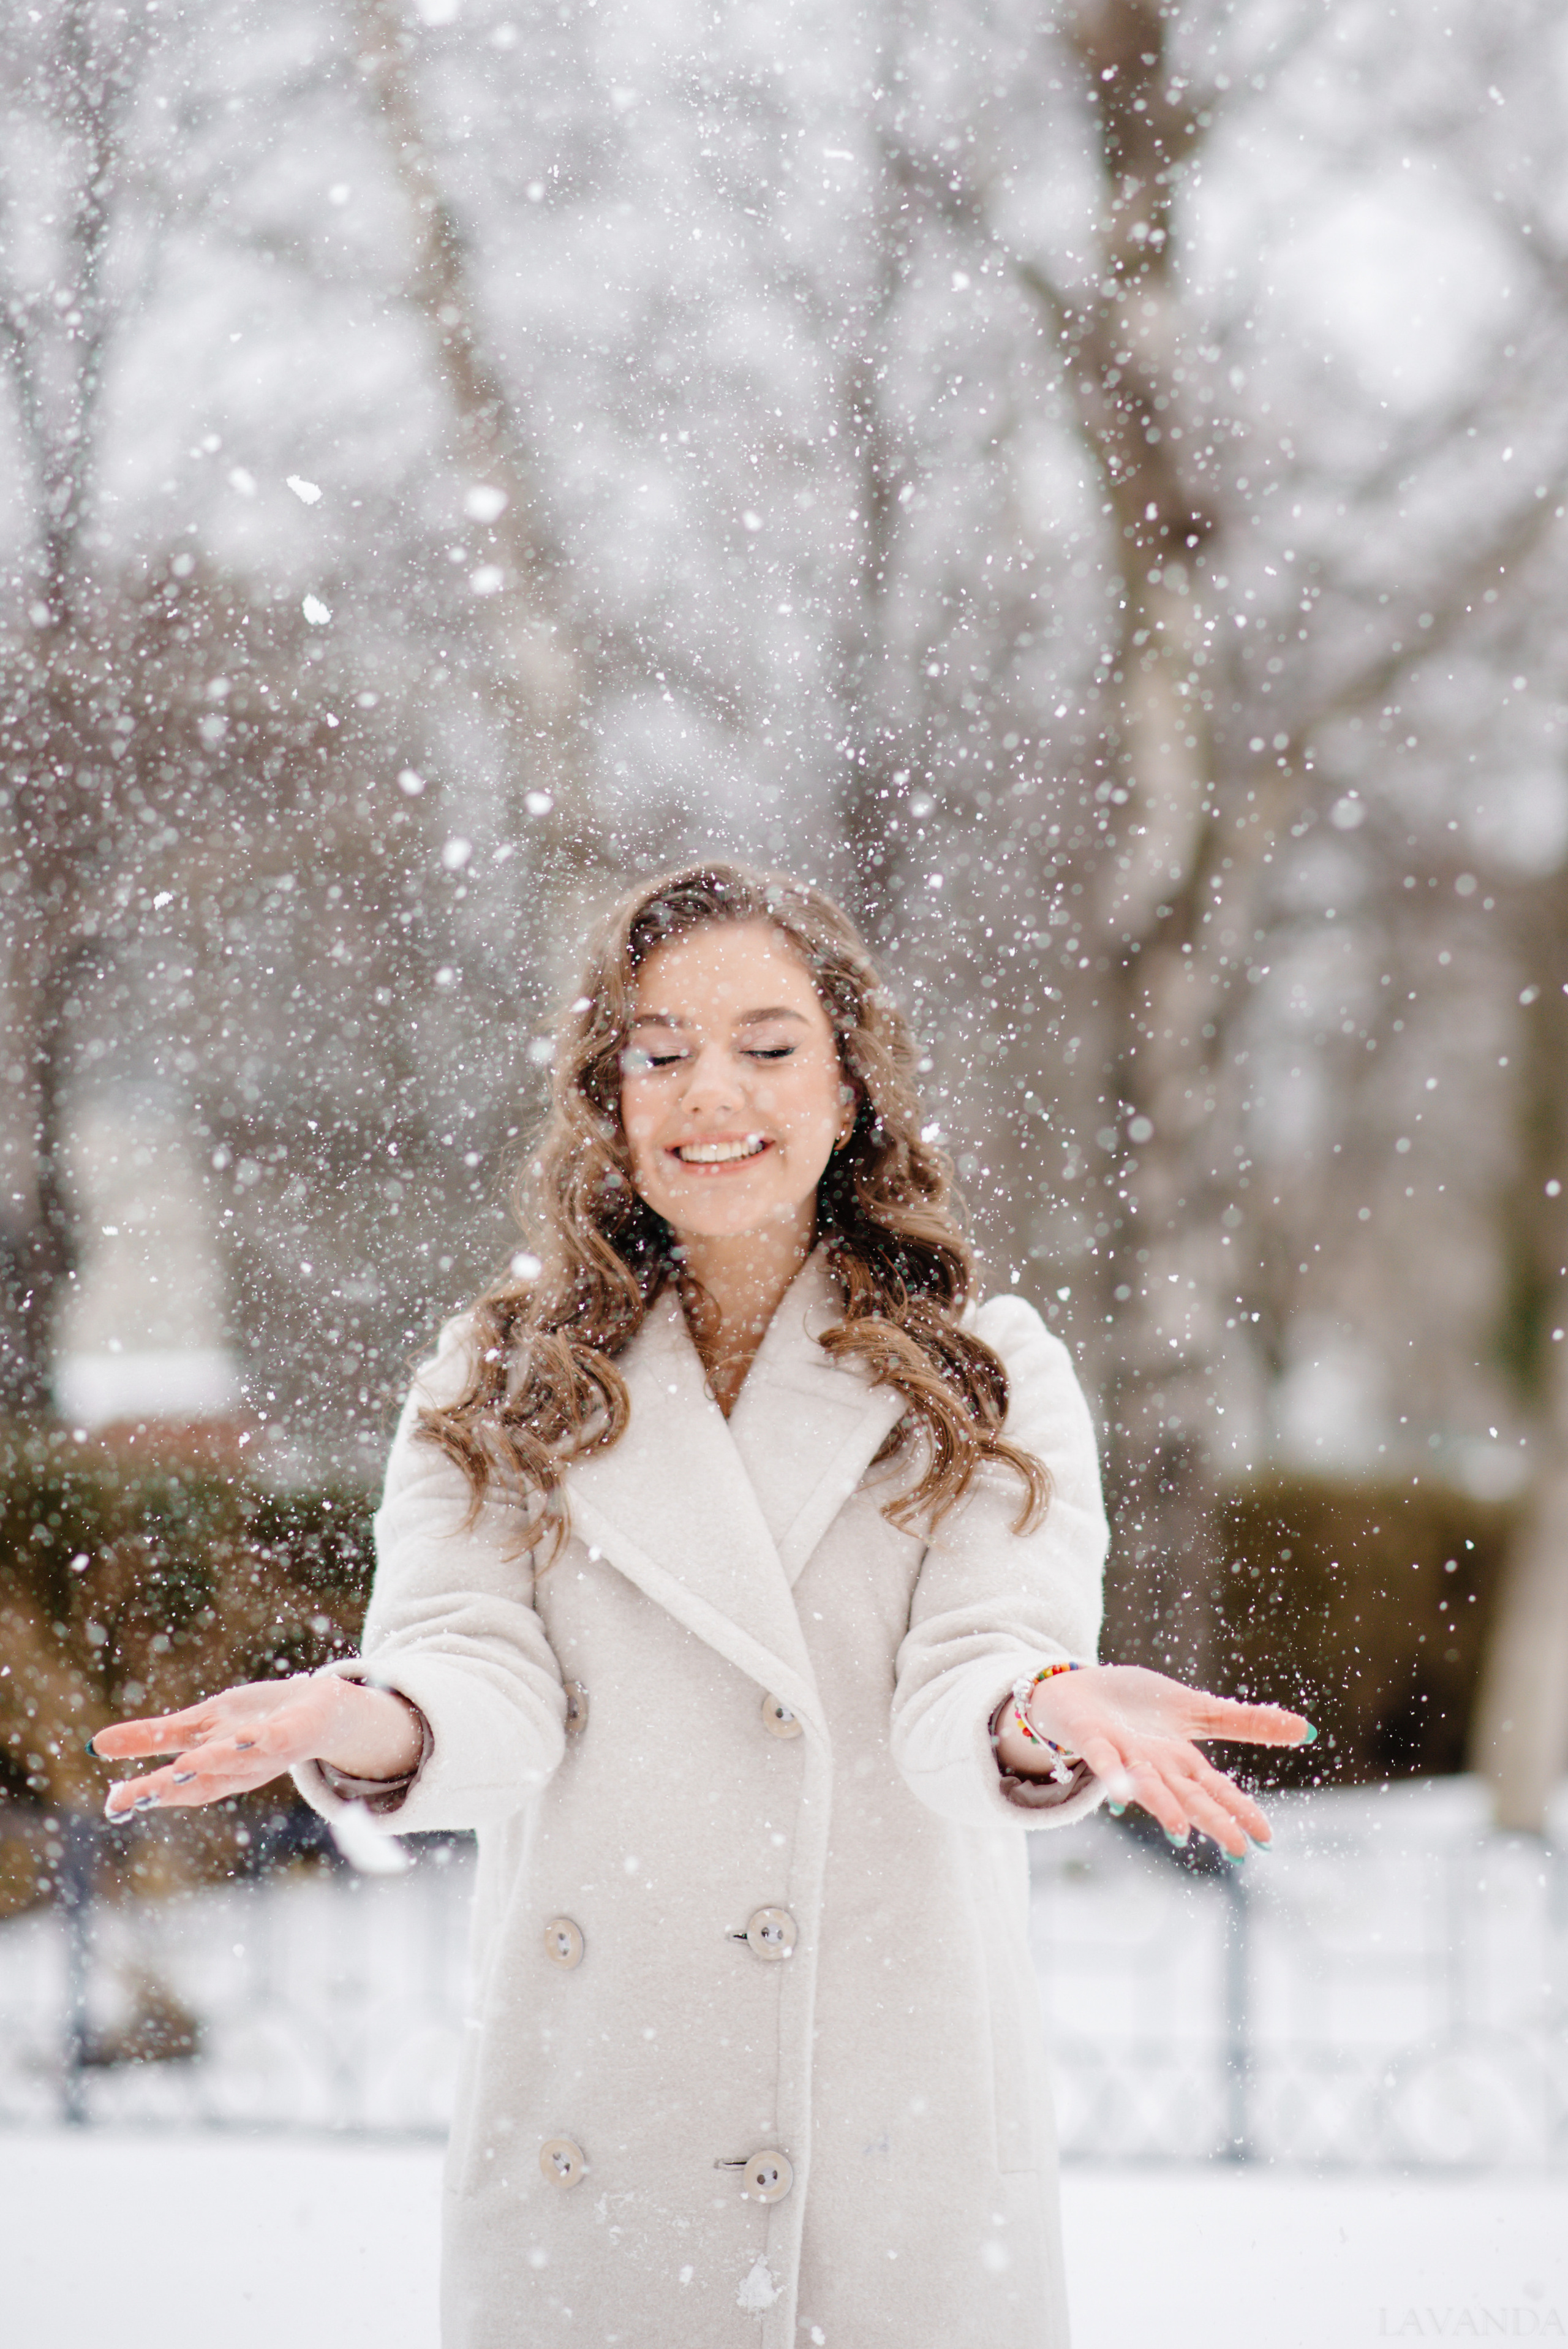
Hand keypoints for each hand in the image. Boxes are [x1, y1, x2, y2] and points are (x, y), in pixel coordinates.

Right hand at [91, 1676, 422, 1821]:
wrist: (324, 1714)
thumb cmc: (256, 1722)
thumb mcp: (198, 1727)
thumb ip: (152, 1739)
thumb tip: (95, 1746)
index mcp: (213, 1769)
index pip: (177, 1787)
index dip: (147, 1795)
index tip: (113, 1804)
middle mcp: (240, 1768)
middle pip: (203, 1781)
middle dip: (171, 1788)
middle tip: (136, 1794)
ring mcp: (270, 1753)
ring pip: (240, 1761)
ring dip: (215, 1762)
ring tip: (183, 1764)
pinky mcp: (296, 1731)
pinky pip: (280, 1737)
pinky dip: (265, 1738)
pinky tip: (248, 1734)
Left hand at [1007, 1663, 1310, 1858]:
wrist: (1076, 1690)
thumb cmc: (1133, 1707)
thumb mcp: (1195, 1710)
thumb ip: (1245, 1723)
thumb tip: (1308, 1729)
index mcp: (1179, 1761)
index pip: (1216, 1788)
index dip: (1240, 1810)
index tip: (1266, 1839)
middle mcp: (1153, 1765)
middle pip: (1186, 1794)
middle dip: (1211, 1819)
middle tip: (1238, 1850)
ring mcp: (1121, 1754)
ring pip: (1146, 1783)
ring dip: (1162, 1805)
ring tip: (1181, 1830)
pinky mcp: (1091, 1737)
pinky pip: (1101, 1757)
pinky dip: (1111, 1774)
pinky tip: (1119, 1792)